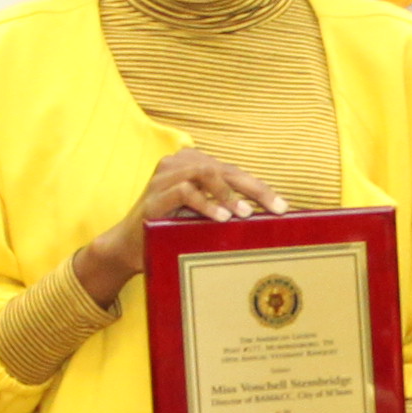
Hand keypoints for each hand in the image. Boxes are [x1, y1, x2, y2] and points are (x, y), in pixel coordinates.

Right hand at [71, 149, 286, 304]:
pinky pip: (184, 191)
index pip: (233, 172)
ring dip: (229, 193)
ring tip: (246, 213)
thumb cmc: (170, 233)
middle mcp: (179, 164)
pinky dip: (206, 204)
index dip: (259, 188)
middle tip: (276, 208)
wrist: (129, 248)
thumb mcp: (200, 219)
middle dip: (254, 189)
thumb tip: (265, 220)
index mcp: (193, 165)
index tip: (282, 207)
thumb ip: (224, 210)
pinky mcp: (155, 194)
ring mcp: (164, 177)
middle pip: (225, 169)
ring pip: (205, 172)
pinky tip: (222, 217)